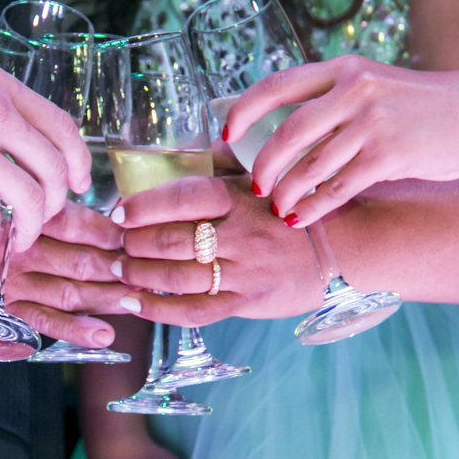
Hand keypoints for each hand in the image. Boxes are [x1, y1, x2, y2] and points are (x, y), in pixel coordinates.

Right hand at [0, 0, 91, 252]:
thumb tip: (9, 134)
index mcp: (0, 87)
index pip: (64, 129)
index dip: (79, 164)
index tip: (77, 184)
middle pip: (55, 171)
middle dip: (56, 205)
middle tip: (44, 220)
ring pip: (30, 200)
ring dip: (29, 229)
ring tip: (16, 240)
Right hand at [6, 201, 130, 345]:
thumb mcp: (14, 206)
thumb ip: (55, 210)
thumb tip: (113, 217)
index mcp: (26, 220)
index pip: (77, 224)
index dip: (111, 233)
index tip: (137, 238)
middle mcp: (22, 251)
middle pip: (81, 261)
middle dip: (119, 268)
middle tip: (149, 272)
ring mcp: (16, 285)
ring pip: (71, 293)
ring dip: (108, 298)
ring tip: (137, 300)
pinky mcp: (9, 312)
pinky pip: (46, 322)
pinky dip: (76, 330)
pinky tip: (104, 334)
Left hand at [112, 175, 323, 325]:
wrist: (344, 247)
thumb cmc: (293, 207)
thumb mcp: (262, 176)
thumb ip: (223, 163)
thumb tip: (182, 147)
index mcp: (241, 196)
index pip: (185, 197)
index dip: (145, 206)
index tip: (120, 211)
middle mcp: (241, 234)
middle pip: (174, 240)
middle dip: (134, 243)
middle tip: (114, 243)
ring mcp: (245, 271)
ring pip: (178, 276)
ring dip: (139, 273)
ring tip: (118, 269)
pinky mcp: (247, 302)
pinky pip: (195, 310)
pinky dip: (159, 309)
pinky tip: (134, 303)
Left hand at [227, 54, 458, 224]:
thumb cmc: (421, 104)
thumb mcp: (372, 85)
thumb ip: (333, 101)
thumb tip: (282, 132)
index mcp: (343, 70)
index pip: (277, 85)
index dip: (244, 111)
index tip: (226, 134)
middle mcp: (353, 91)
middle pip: (287, 133)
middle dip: (263, 165)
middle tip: (255, 186)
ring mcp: (371, 123)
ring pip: (310, 165)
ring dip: (287, 193)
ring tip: (277, 208)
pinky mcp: (389, 156)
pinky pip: (338, 187)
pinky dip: (314, 206)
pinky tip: (301, 218)